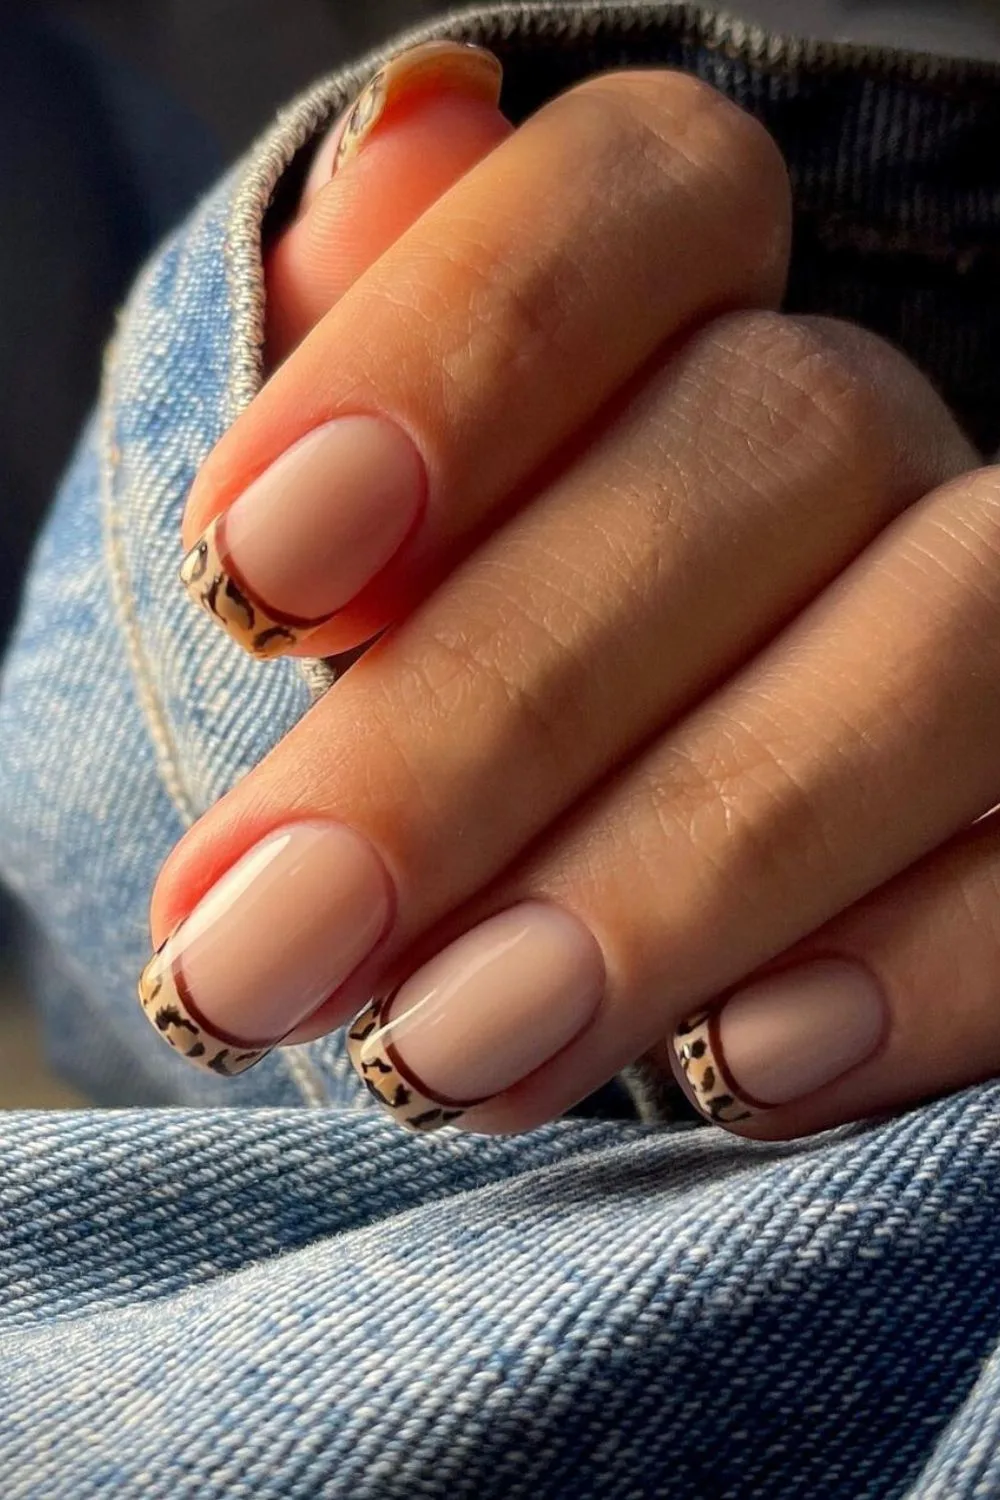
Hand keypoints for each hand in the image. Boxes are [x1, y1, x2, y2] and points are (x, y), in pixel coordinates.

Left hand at [140, 44, 997, 1141]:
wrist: (508, 839)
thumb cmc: (400, 664)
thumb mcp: (339, 528)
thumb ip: (366, 370)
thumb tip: (410, 148)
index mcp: (676, 301)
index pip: (636, 202)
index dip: (454, 361)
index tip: (249, 576)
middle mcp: (859, 422)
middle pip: (769, 445)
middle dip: (498, 714)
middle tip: (277, 946)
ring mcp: (987, 601)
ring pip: (949, 642)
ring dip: (688, 864)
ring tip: (453, 1048)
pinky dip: (920, 965)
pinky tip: (738, 1069)